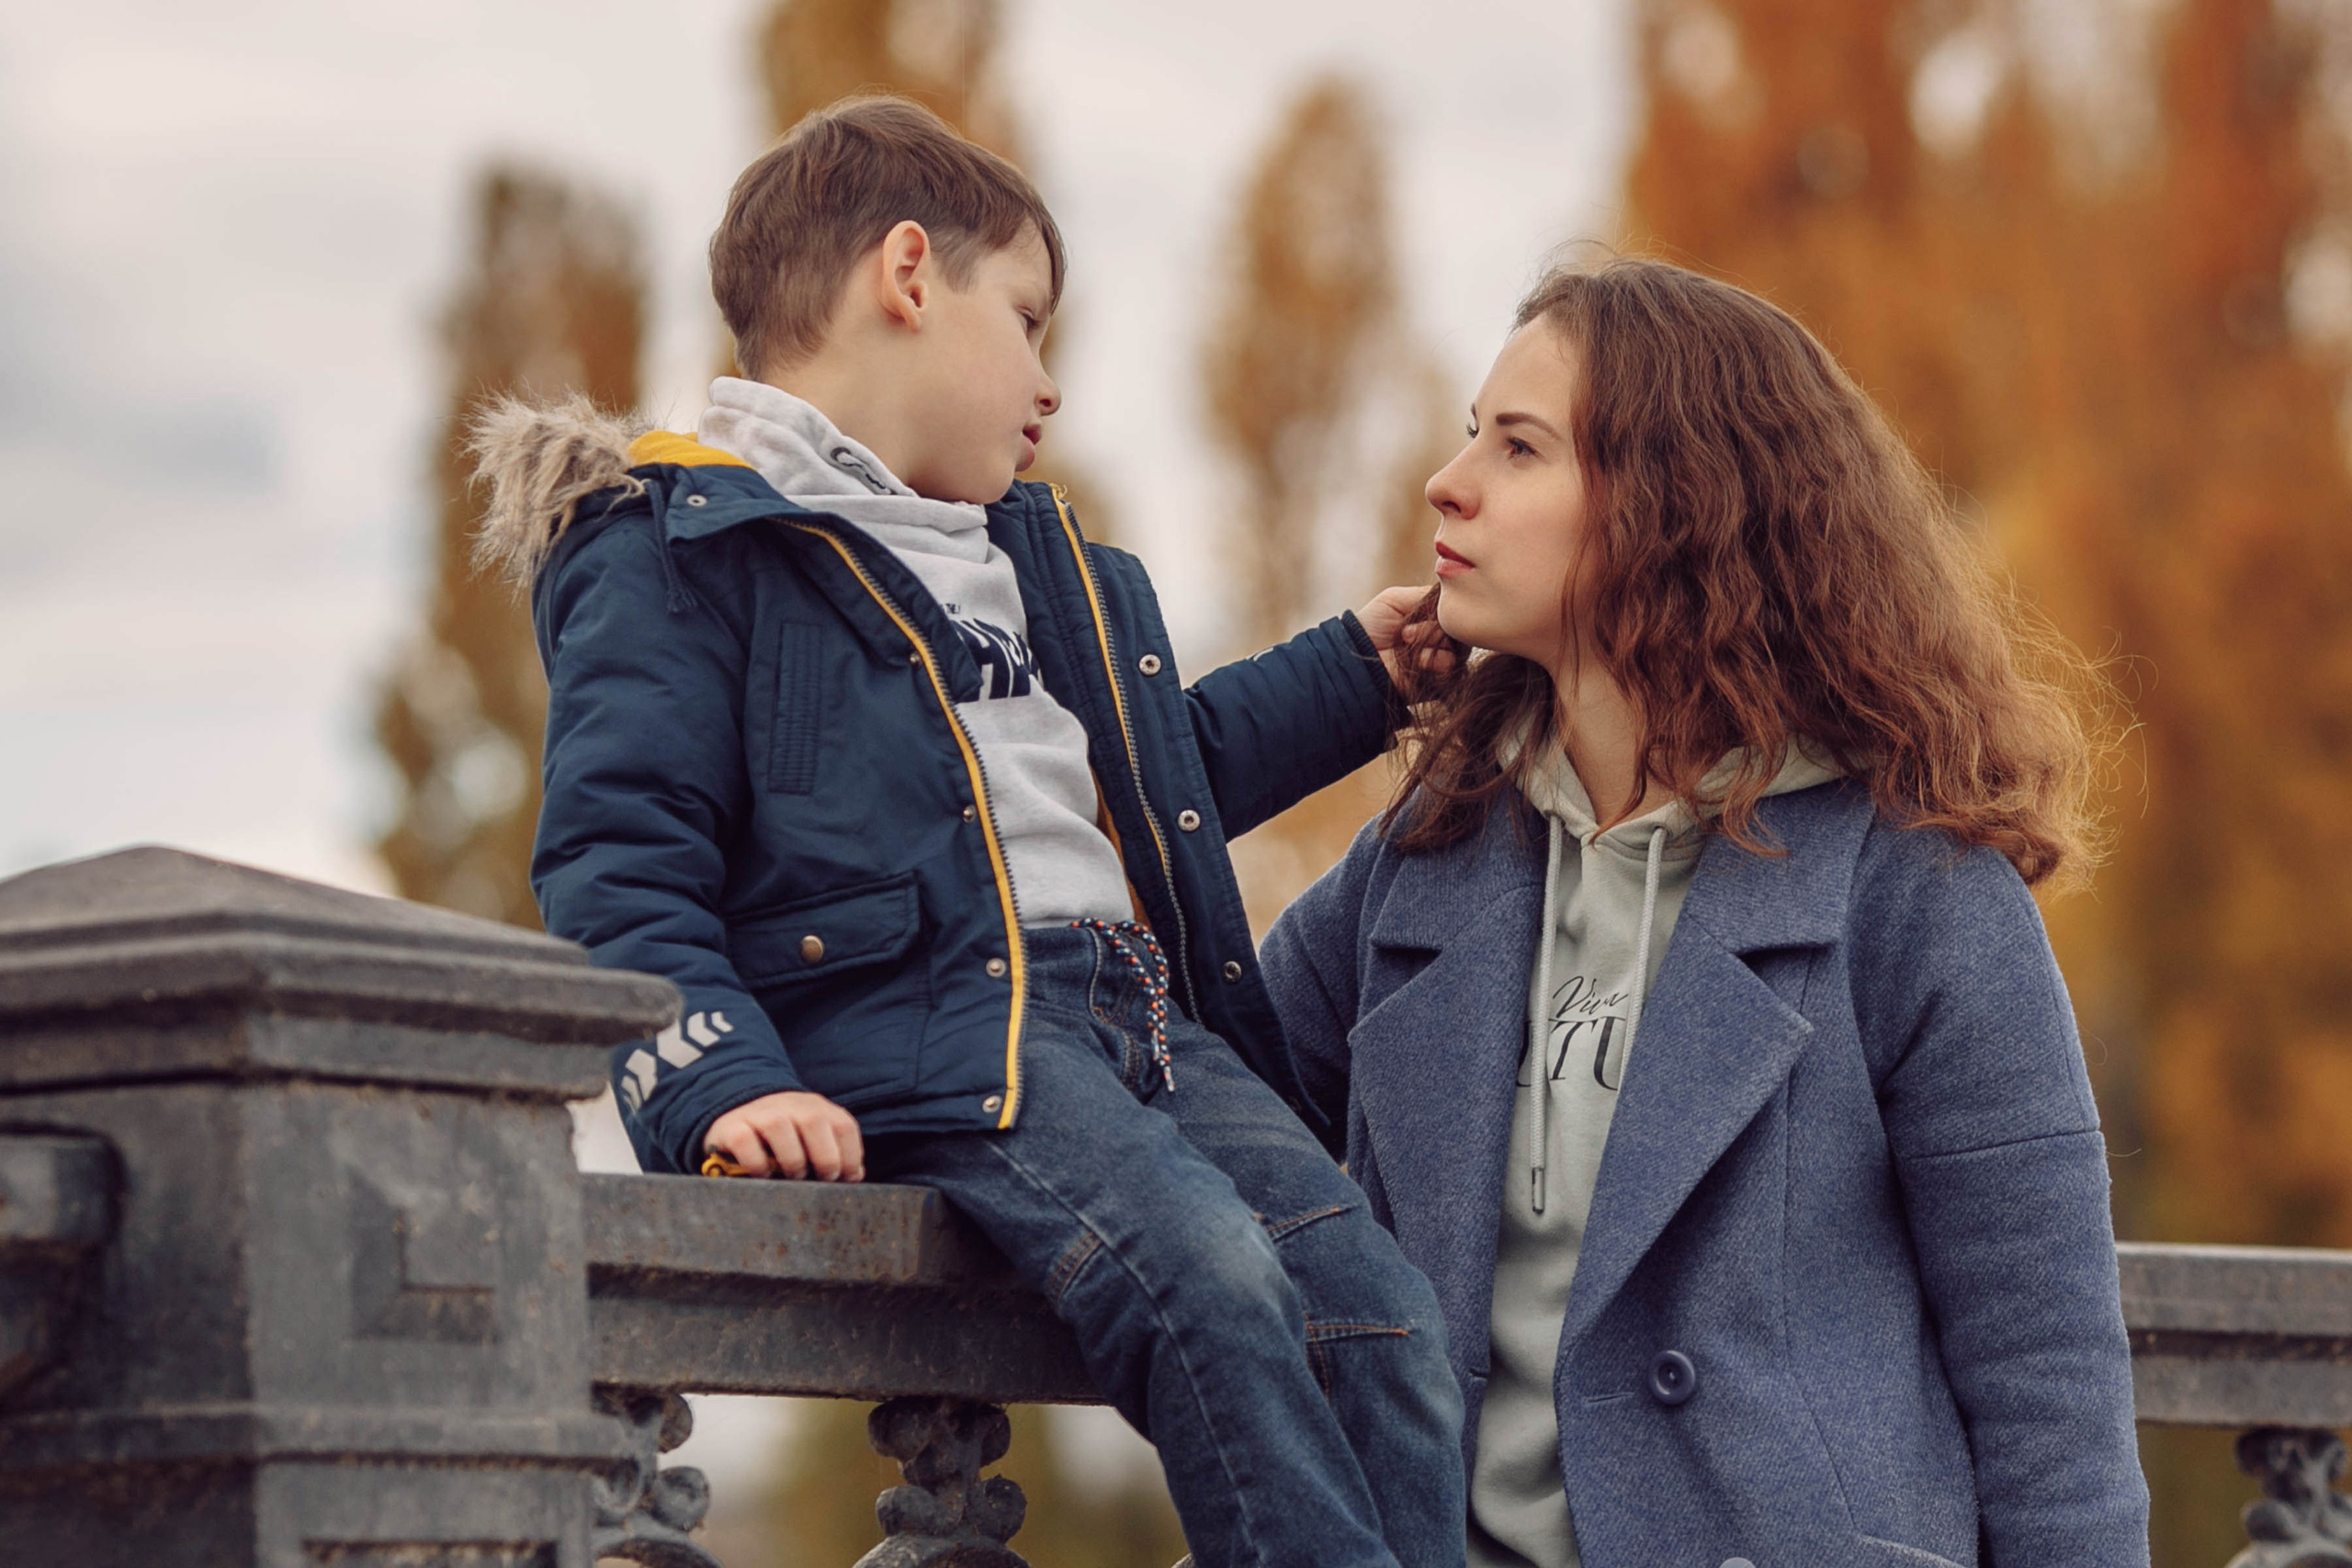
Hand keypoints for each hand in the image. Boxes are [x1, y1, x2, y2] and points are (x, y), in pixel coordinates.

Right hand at [702, 1091, 865, 1180]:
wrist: (739, 1113)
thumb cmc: (785, 1139)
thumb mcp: (813, 1139)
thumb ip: (835, 1153)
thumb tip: (855, 1175)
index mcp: (816, 1108)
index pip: (843, 1125)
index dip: (850, 1155)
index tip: (845, 1179)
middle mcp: (790, 1105)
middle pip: (814, 1121)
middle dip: (825, 1157)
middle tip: (823, 1180)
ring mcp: (759, 1113)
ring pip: (778, 1126)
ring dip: (791, 1159)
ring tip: (794, 1177)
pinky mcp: (732, 1126)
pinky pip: (744, 1141)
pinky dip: (756, 1163)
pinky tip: (763, 1175)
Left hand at [1355, 584, 1455, 685]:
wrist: (1358, 658)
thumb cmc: (1372, 626)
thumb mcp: (1396, 599)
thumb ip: (1426, 594)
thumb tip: (1452, 591)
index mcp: (1434, 616)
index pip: (1456, 608)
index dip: (1443, 607)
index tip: (1419, 608)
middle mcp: (1443, 636)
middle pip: (1460, 625)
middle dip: (1432, 625)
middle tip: (1405, 631)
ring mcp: (1443, 657)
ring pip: (1458, 644)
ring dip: (1429, 639)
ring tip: (1405, 641)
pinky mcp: (1442, 678)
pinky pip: (1452, 664)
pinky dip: (1431, 659)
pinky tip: (1415, 661)